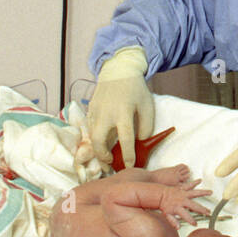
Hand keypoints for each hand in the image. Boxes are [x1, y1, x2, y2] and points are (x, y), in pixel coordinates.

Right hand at [88, 50, 154, 166]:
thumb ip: (146, 127)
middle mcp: (107, 113)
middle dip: (103, 156)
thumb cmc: (136, 90)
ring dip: (98, 150)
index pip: (125, 138)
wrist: (119, 70)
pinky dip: (95, 138)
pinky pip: (90, 128)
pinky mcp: (90, 110)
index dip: (128, 154)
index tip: (130, 166)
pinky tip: (102, 143)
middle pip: (98, 140)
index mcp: (123, 112)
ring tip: (107, 158)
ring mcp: (96, 111)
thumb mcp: (147, 106)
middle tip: (111, 164)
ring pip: (91, 136)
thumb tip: (140, 144)